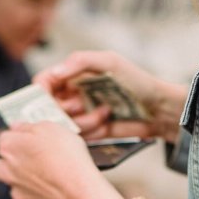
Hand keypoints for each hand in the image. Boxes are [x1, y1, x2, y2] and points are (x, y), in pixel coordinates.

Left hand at [0, 121, 124, 198]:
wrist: (81, 191)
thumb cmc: (67, 156)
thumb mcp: (50, 128)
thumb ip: (28, 127)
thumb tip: (17, 127)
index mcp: (9, 148)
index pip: (3, 139)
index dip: (17, 138)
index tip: (29, 139)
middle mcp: (7, 172)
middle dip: (4, 165)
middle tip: (24, 162)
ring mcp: (19, 194)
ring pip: (15, 188)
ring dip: (27, 183)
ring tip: (51, 178)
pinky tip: (59, 193)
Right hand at [34, 50, 187, 142]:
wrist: (159, 109)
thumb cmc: (136, 80)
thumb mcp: (109, 62)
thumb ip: (80, 61)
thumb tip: (54, 72)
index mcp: (73, 75)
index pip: (44, 82)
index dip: (40, 91)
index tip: (44, 98)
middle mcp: (73, 95)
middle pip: (49, 108)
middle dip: (62, 109)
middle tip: (79, 105)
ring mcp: (81, 115)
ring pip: (64, 125)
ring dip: (82, 120)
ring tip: (105, 112)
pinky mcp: (90, 133)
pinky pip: (79, 137)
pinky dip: (92, 130)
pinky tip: (107, 122)